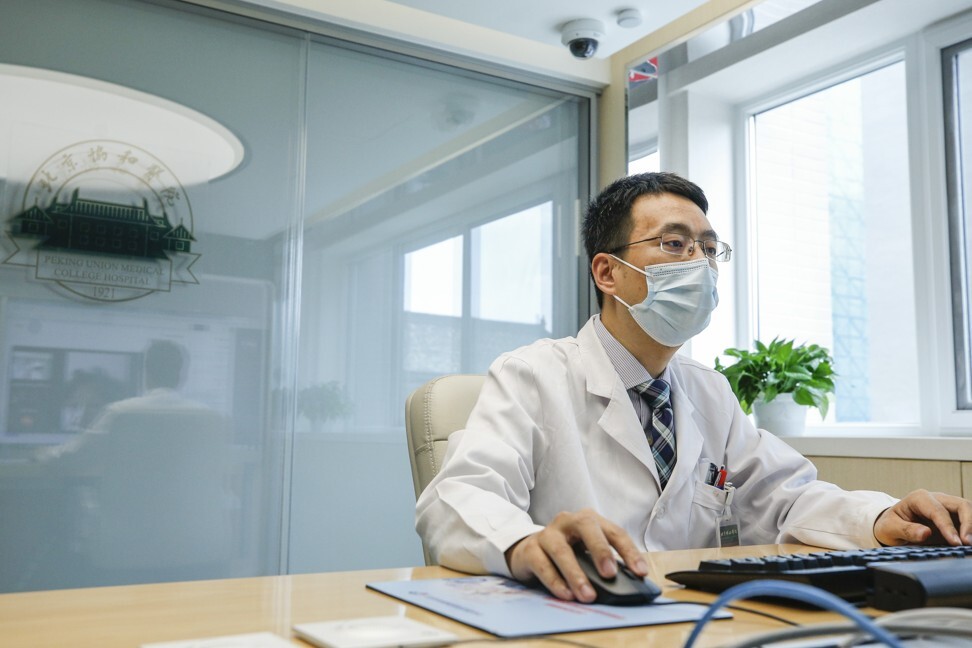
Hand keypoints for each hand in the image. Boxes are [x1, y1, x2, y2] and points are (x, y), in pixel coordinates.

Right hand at [503, 508, 648, 601]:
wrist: (528, 550)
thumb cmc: (566, 551)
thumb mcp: (587, 552)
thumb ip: (604, 563)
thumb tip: (627, 584)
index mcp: (589, 520)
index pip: (613, 531)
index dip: (629, 551)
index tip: (640, 572)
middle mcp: (568, 521)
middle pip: (586, 527)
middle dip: (600, 550)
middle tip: (610, 574)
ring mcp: (548, 534)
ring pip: (561, 550)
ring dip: (576, 574)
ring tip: (588, 596)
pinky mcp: (530, 549)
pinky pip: (543, 565)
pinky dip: (555, 582)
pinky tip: (566, 595)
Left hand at [873, 489, 971, 545]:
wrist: (892, 526)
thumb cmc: (890, 525)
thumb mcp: (890, 528)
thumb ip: (906, 530)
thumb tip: (925, 533)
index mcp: (919, 498)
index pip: (938, 510)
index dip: (948, 526)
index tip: (955, 542)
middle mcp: (936, 499)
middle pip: (961, 505)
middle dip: (968, 523)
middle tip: (967, 543)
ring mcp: (947, 507)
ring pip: (968, 510)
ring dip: (971, 526)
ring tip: (969, 544)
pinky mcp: (954, 518)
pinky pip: (967, 521)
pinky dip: (969, 530)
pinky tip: (968, 543)